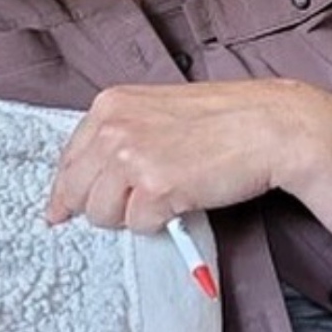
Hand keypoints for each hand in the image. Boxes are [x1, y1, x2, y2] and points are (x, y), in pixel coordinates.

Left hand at [45, 80, 302, 231]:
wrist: (270, 125)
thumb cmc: (221, 119)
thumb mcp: (155, 111)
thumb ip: (120, 136)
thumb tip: (85, 178)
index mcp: (109, 105)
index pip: (68, 158)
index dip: (66, 188)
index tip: (61, 208)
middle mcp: (113, 128)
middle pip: (75, 189)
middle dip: (96, 207)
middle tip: (125, 210)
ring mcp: (131, 157)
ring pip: (101, 213)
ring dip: (129, 217)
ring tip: (162, 199)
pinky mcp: (156, 188)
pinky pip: (138, 226)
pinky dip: (159, 224)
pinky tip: (181, 202)